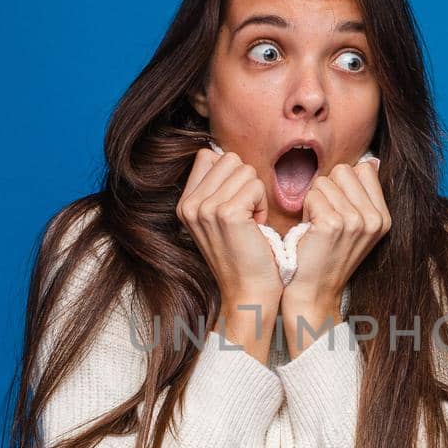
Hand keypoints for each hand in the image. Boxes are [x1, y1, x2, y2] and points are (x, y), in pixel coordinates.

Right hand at [177, 147, 281, 311]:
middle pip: (230, 159)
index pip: (209, 156)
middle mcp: (190, 205)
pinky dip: (263, 206)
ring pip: (245, 171)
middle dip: (246, 184)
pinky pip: (256, 186)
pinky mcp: (227, 214)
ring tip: (251, 224)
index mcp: (185, 204)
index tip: (236, 206)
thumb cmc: (244, 255)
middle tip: (246, 217)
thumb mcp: (220, 219)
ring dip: (256, 196)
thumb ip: (216, 188)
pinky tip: (257, 228)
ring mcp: (205, 209)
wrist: (249, 292)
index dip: (232, 175)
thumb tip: (225, 155)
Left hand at [284, 159, 390, 317]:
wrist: (314, 293)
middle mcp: (375, 218)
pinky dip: (305, 210)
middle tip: (324, 218)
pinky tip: (309, 232)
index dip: (343, 184)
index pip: (364, 169)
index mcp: (384, 217)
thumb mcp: (355, 227)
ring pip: (324, 181)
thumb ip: (363, 196)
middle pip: (344, 170)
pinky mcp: (333, 224)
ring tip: (316, 226)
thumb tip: (371, 160)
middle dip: (328, 189)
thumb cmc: (326, 257)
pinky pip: (312, 195)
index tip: (338, 209)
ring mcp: (356, 221)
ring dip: (314, 201)